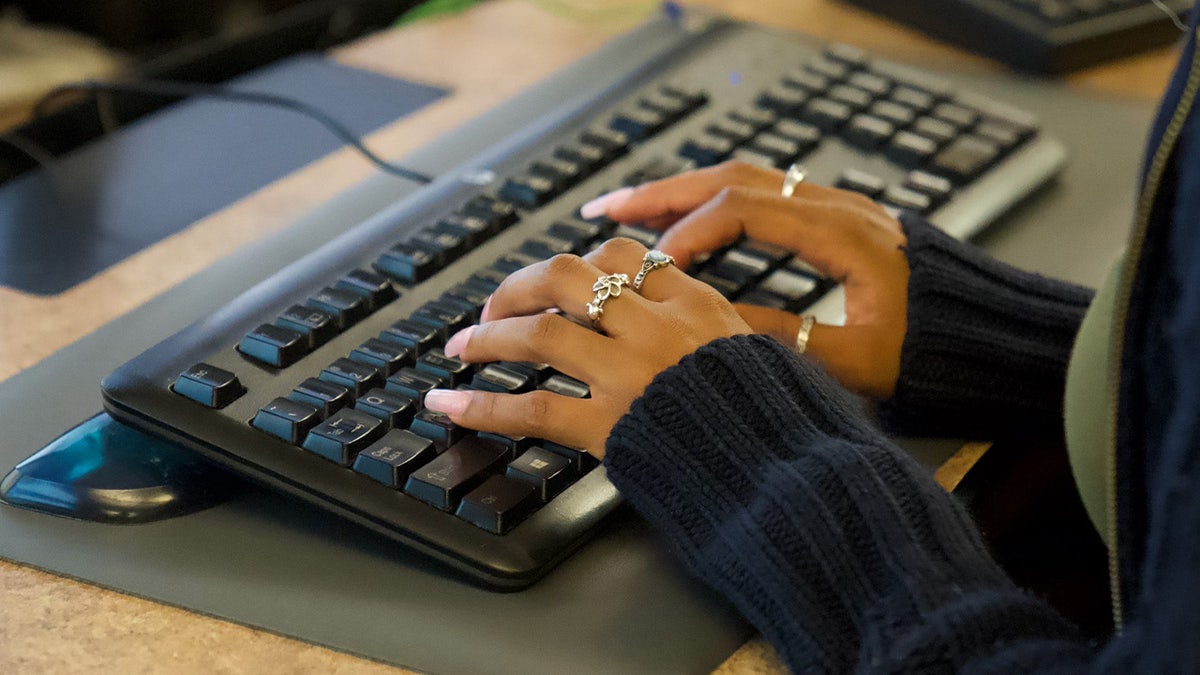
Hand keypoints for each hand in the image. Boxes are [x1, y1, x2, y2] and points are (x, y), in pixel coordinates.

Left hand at [421, 238, 751, 457]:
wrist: (784, 471)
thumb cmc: (771, 418)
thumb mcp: (753, 351)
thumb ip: (707, 328)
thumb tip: (675, 313)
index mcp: (694, 304)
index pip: (623, 256)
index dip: (579, 262)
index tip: (556, 278)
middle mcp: (657, 328)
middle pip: (569, 278)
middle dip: (520, 286)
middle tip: (495, 308)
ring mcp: (630, 374)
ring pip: (541, 332)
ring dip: (489, 338)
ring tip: (461, 348)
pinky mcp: (611, 424)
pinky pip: (534, 409)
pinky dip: (484, 407)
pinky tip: (453, 406)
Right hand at [580, 160, 908, 397]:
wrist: (1000, 340)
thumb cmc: (937, 355)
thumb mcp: (854, 362)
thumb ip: (780, 339)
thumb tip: (710, 323)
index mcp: (843, 234)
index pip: (741, 208)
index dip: (687, 232)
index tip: (650, 264)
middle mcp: (838, 208)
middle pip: (733, 177)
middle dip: (665, 193)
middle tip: (606, 210)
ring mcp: (840, 209)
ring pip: (748, 179)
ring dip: (687, 191)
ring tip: (632, 211)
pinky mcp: (843, 222)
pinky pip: (768, 194)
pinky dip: (719, 202)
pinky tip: (693, 223)